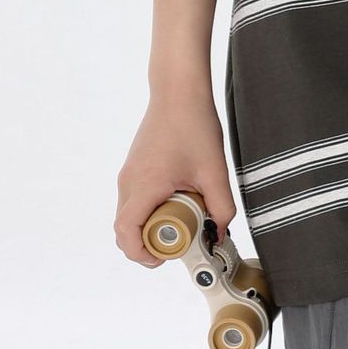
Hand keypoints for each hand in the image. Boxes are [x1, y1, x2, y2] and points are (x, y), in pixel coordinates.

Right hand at [115, 92, 237, 267]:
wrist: (179, 89)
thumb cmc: (194, 125)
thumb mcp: (214, 171)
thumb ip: (221, 206)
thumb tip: (220, 233)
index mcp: (144, 185)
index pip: (126, 232)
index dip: (140, 254)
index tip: (161, 258)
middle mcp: (129, 181)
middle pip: (125, 227)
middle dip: (148, 243)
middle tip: (176, 242)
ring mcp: (129, 172)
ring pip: (129, 212)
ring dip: (149, 224)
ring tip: (180, 219)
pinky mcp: (133, 165)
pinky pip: (133, 197)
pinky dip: (148, 208)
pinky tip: (174, 200)